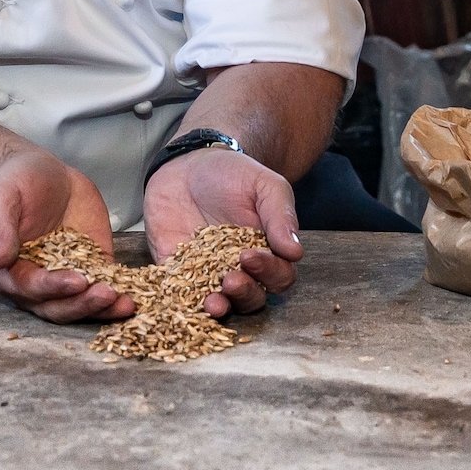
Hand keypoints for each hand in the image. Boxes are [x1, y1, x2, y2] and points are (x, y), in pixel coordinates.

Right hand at [0, 150, 136, 323]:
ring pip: (80, 306)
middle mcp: (33, 285)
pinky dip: (116, 300)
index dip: (52, 287)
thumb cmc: (14, 183)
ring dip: (102, 308)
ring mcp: (63, 279)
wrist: (42, 173)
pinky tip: (132, 298)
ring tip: (124, 303)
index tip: (76, 281)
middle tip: (106, 294)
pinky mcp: (90, 270)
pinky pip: (102, 289)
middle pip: (56, 307)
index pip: (29, 289)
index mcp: (6, 272)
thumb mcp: (1, 197)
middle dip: (82, 304)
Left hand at [143, 147, 301, 316]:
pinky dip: (179, 301)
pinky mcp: (175, 269)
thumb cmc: (234, 174)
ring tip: (214, 302)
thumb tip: (295, 253)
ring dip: (219, 306)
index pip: (278, 275)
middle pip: (251, 297)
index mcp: (267, 253)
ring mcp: (207, 272)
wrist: (188, 163)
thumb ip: (281, 216)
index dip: (269, 272)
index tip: (251, 255)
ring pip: (219, 302)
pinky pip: (178, 293)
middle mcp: (239, 269)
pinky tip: (177, 300)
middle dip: (244, 293)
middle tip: (232, 279)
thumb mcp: (265, 186)